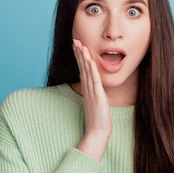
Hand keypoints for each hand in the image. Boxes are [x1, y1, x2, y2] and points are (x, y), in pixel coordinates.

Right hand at [73, 39, 111, 160]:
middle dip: (79, 53)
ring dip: (83, 58)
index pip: (82, 69)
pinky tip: (90, 60)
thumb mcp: (95, 103)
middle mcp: (88, 89)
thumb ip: (93, 93)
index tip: (77, 46)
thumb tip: (92, 86)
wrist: (98, 133)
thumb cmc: (98, 120)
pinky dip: (91, 70)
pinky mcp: (97, 97)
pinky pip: (94, 81)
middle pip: (82, 67)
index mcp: (87, 89)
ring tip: (80, 45)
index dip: (79, 57)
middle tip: (75, 40)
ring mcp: (92, 92)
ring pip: (86, 71)